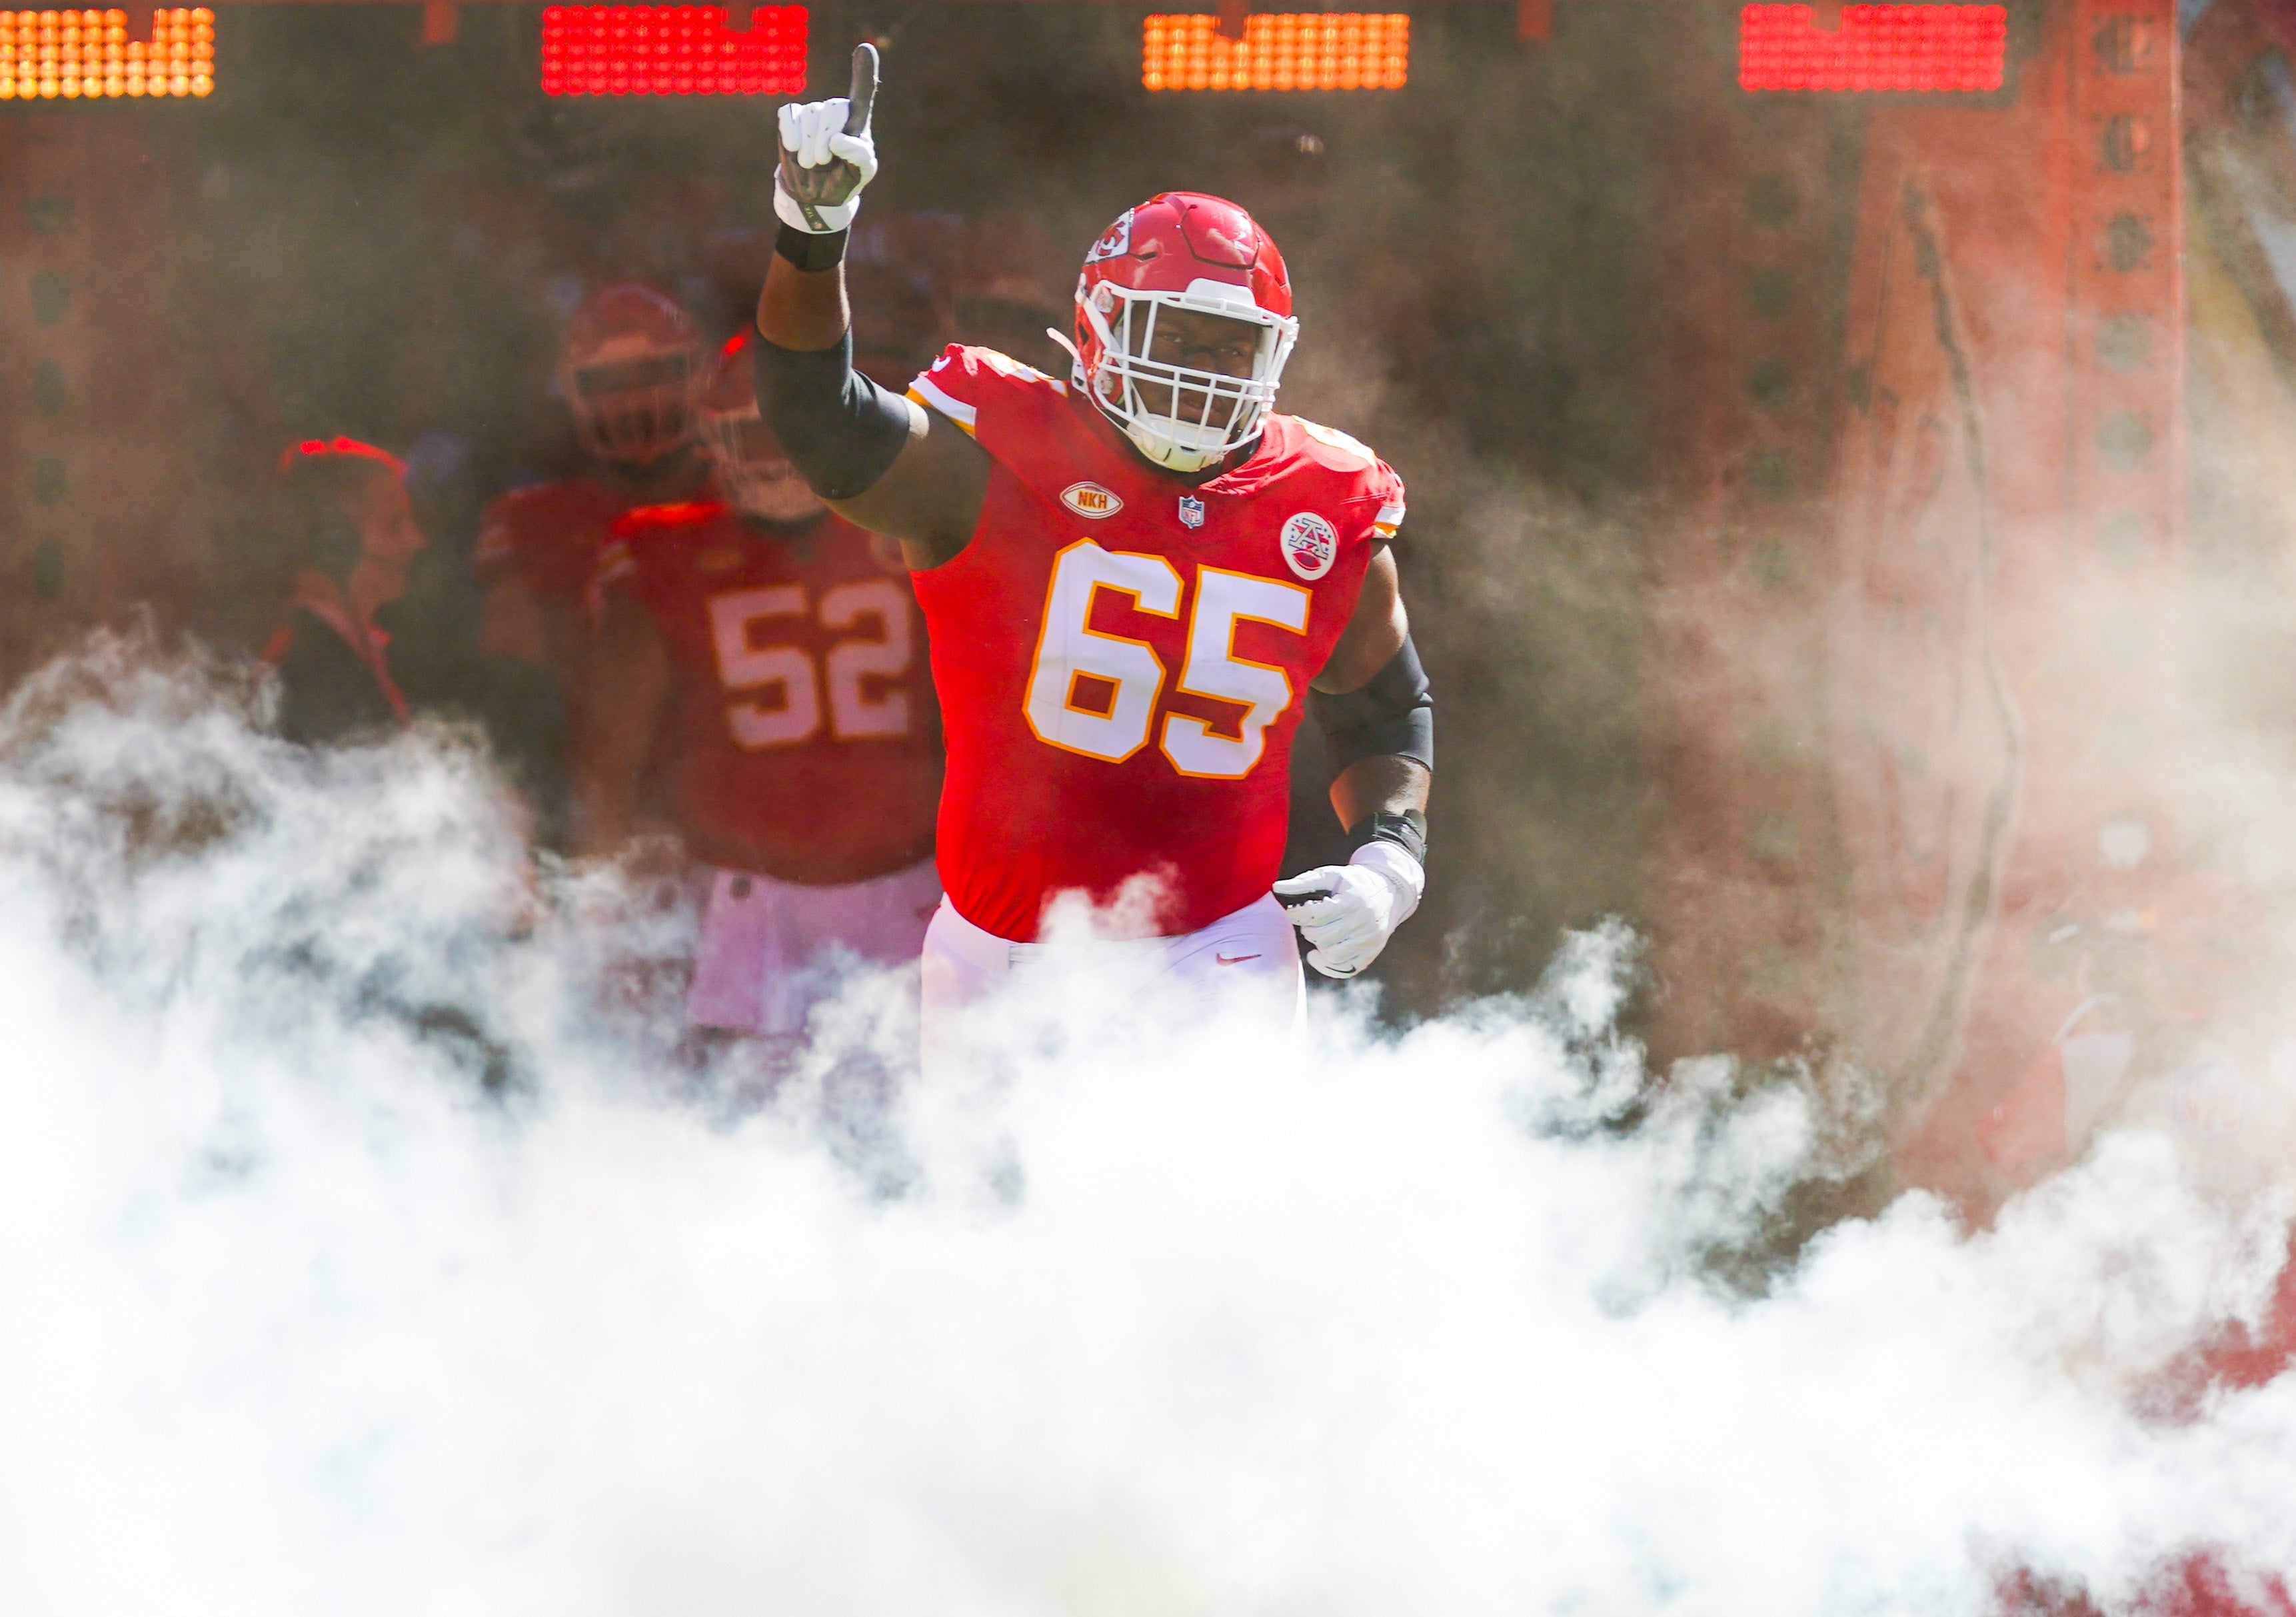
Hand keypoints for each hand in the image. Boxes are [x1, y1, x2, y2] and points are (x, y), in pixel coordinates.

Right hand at [776, 44, 878, 233]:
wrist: (816, 194)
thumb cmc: (845, 179)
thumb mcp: (862, 172)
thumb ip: (859, 155)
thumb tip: (838, 140)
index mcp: (857, 119)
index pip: (862, 92)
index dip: (863, 71)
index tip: (865, 49)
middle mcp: (835, 110)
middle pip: (832, 109)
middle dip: (826, 138)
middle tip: (823, 163)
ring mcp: (813, 112)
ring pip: (810, 115)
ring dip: (809, 144)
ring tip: (811, 164)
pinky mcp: (792, 118)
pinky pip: (789, 115)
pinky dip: (791, 133)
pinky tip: (794, 149)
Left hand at [1273, 841, 1422, 979]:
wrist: (1389, 891)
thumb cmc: (1353, 882)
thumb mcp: (1331, 875)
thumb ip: (1303, 882)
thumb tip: (1276, 888)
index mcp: (1352, 901)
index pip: (1315, 915)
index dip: (1296, 915)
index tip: (1291, 912)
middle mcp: (1364, 923)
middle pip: (1322, 937)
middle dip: (1309, 930)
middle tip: (1310, 923)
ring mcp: (1369, 941)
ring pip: (1332, 955)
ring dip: (1319, 946)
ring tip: (1319, 934)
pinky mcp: (1371, 954)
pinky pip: (1344, 970)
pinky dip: (1328, 965)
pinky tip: (1321, 953)